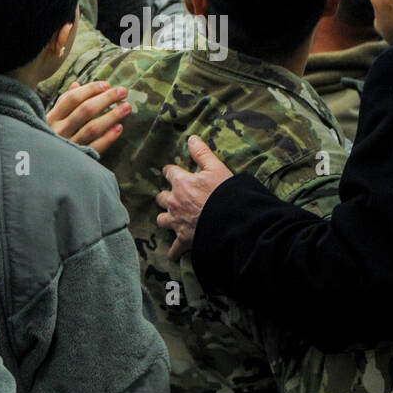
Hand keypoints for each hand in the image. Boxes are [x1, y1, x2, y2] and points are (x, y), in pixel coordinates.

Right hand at [47, 81, 130, 154]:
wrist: (44, 167)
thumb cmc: (52, 137)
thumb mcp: (53, 120)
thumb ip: (64, 103)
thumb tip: (76, 84)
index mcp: (53, 118)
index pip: (73, 98)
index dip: (90, 89)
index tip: (107, 84)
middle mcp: (59, 131)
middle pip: (85, 110)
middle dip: (106, 99)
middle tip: (123, 92)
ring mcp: (69, 145)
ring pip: (92, 128)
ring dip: (111, 116)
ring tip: (126, 107)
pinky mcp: (79, 158)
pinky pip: (96, 147)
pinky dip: (108, 138)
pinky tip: (119, 128)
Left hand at [157, 135, 233, 259]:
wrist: (231, 222)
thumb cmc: (225, 193)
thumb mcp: (217, 168)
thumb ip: (202, 153)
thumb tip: (191, 138)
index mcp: (182, 182)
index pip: (169, 172)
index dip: (171, 171)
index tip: (173, 172)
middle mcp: (175, 202)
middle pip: (161, 197)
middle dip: (166, 195)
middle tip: (173, 196)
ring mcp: (177, 221)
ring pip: (161, 219)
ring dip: (165, 218)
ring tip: (171, 218)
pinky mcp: (184, 239)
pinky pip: (174, 248)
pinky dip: (173, 251)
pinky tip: (173, 254)